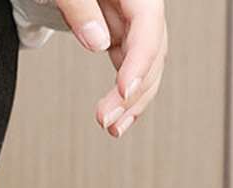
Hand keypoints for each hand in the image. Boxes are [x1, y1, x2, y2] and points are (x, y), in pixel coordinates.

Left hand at [55, 0, 167, 137]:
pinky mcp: (119, 34)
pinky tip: (116, 118)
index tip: (124, 91)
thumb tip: (97, 43)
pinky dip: (124, 95)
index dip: (140, 60)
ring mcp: (131, 21)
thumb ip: (79, 7)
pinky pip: (130, 68)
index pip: (148, 23)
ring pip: (146, 65)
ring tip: (112, 129)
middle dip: (134, 91)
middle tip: (106, 120)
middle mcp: (139, 4)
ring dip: (133, 101)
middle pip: (153, 49)